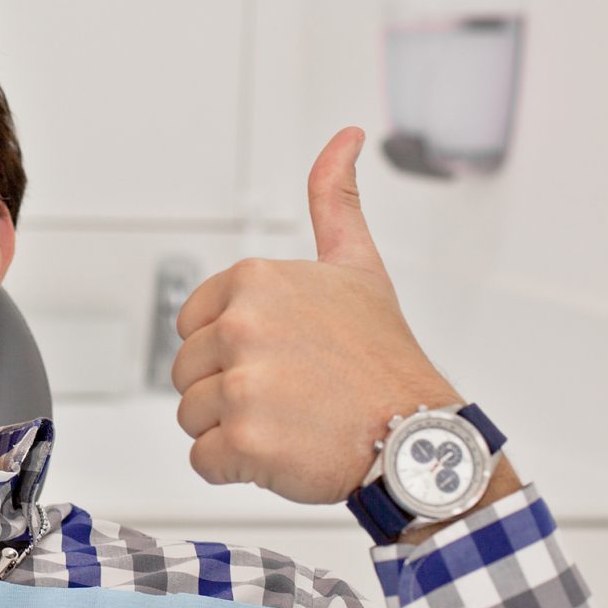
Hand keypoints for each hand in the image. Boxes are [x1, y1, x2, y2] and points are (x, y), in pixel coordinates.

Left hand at [169, 128, 457, 504]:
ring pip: (192, 417)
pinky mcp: (243, 439)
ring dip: (234, 430)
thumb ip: (336, 200)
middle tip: (293, 395)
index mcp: (254, 280)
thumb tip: (346, 138)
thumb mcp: (357, 267)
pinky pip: (204, 461)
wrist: (418, 439)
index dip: (232, 350)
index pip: (193, 326)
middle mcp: (242, 325)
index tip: (283, 357)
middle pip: (188, 372)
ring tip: (291, 422)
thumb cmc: (384, 360)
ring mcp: (242, 383)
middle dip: (231, 392)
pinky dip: (236, 468)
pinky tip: (284, 452)